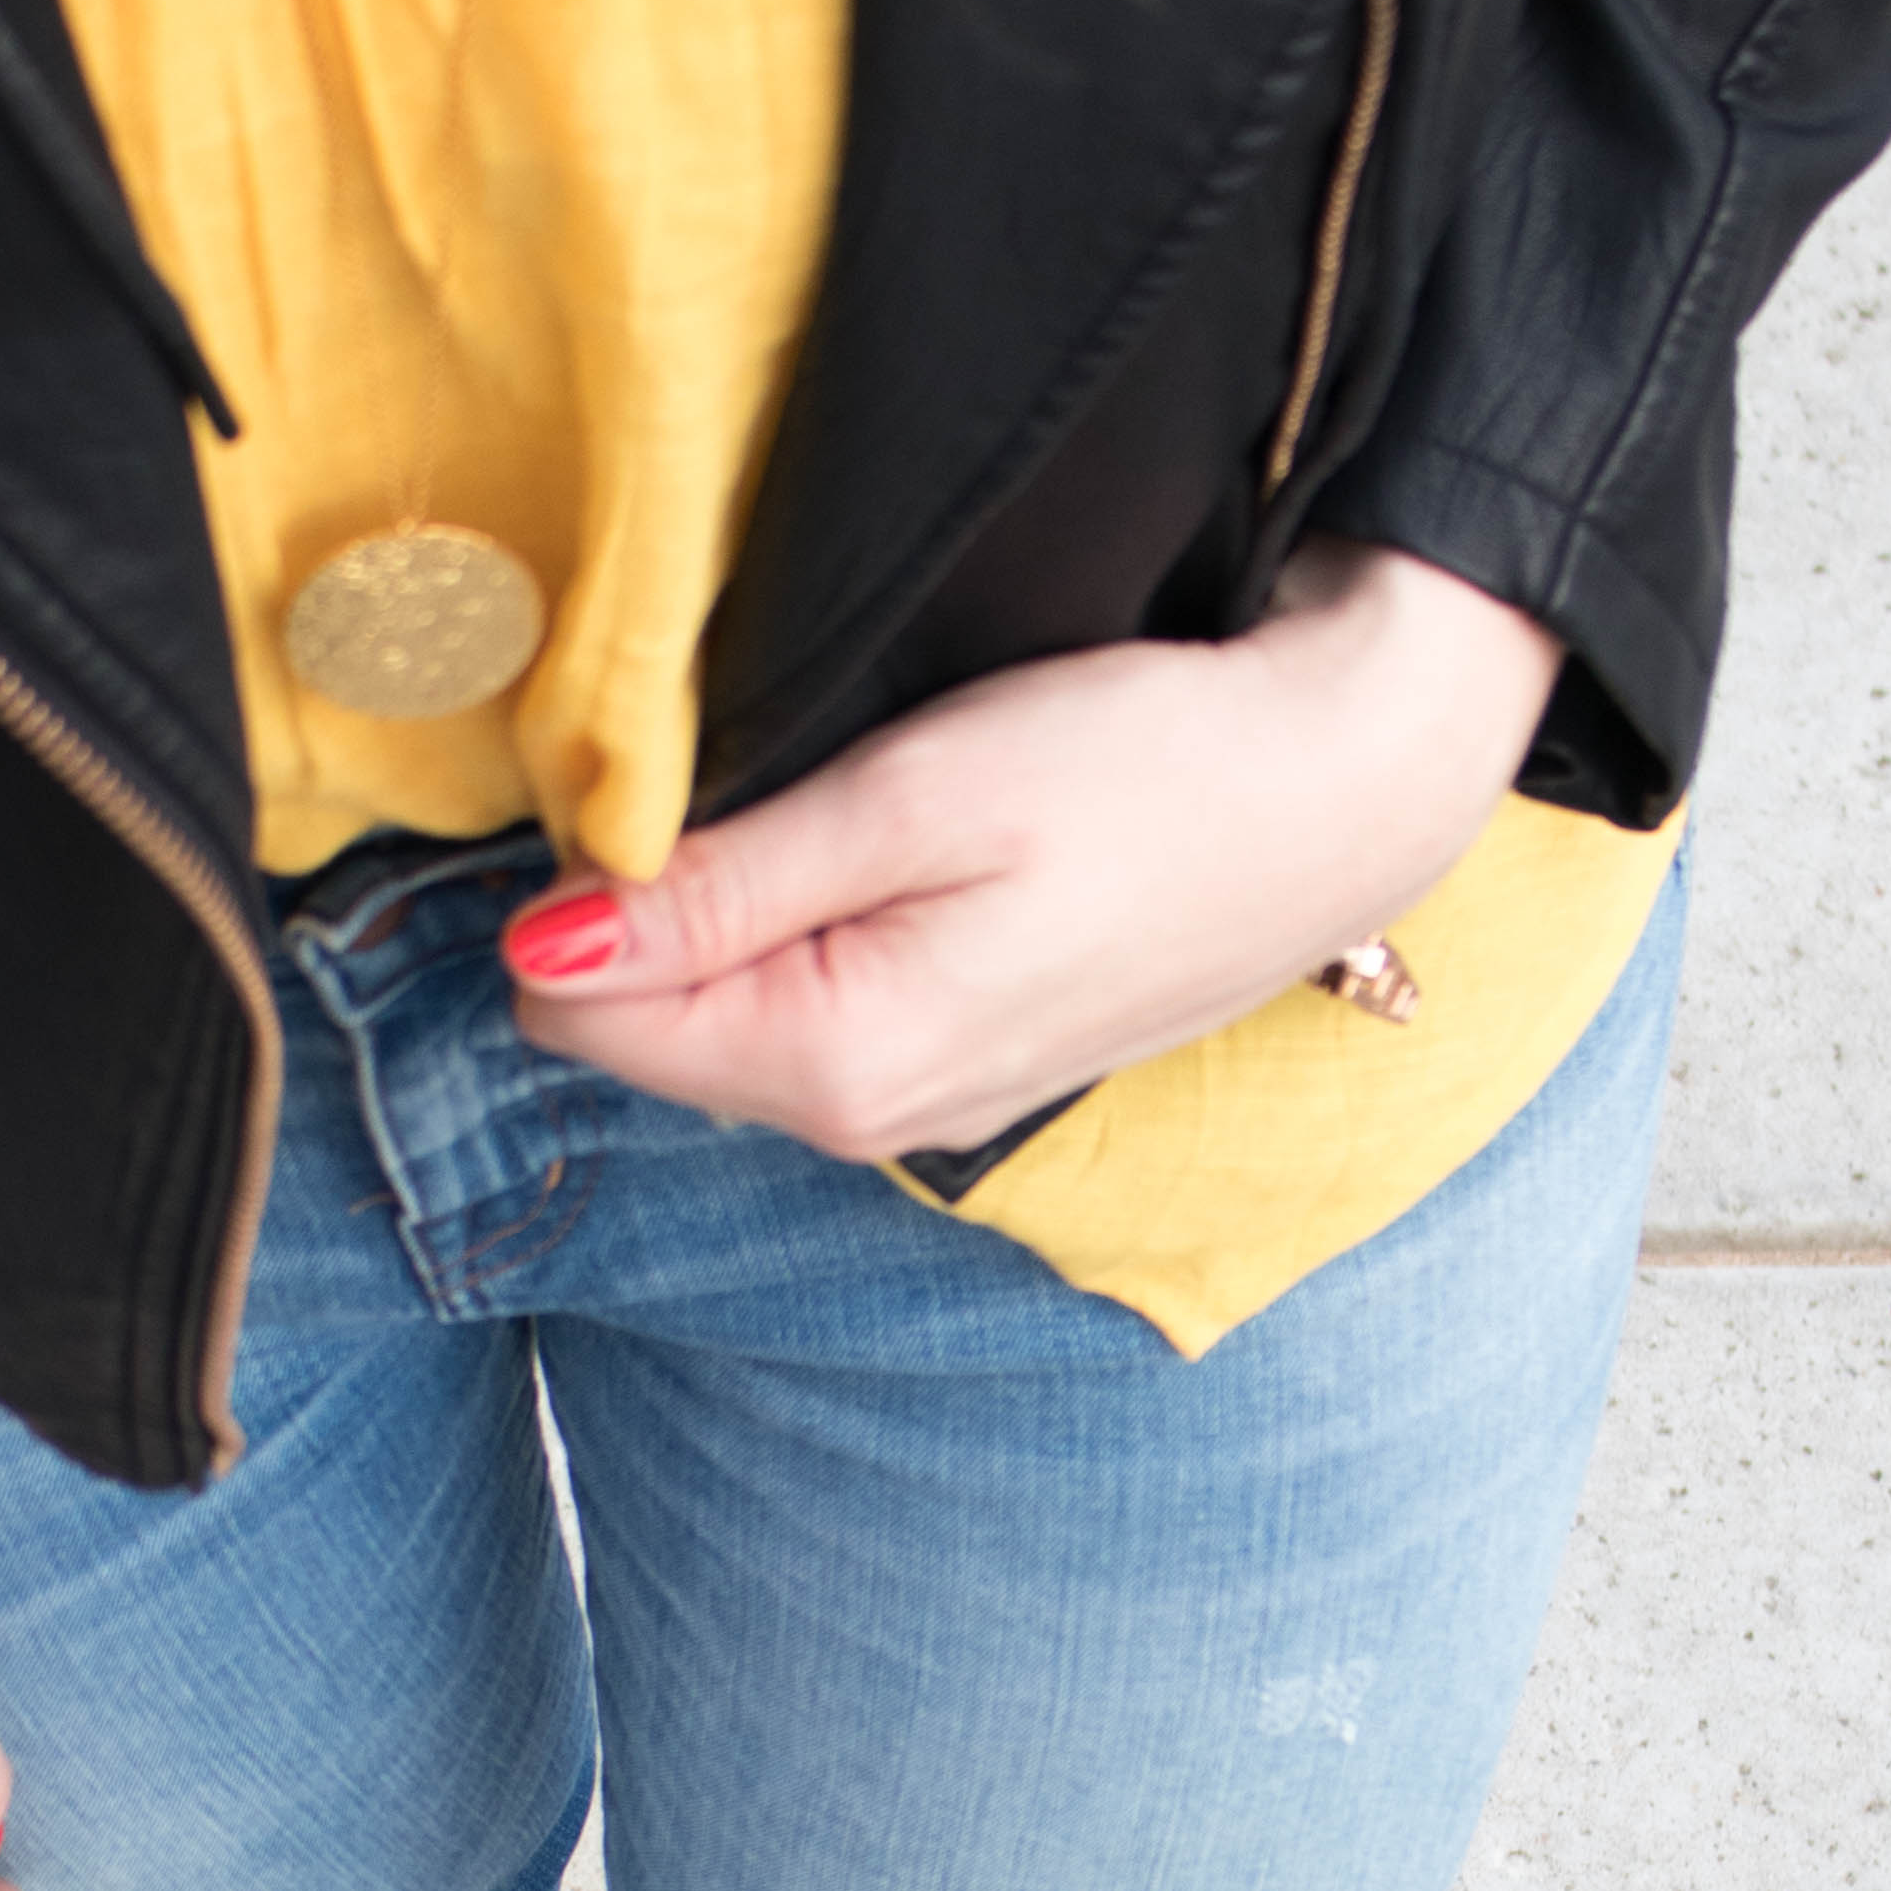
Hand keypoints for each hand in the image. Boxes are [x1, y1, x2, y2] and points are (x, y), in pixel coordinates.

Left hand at [502, 542, 1559, 1158]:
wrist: (1348, 792)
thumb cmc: (1149, 768)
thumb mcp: (914, 795)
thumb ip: (722, 884)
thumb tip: (542, 944)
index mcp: (835, 1064)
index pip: (572, 1010)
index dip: (576, 886)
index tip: (651, 782)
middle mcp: (862, 1122)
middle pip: (640, 1027)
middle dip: (647, 910)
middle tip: (749, 772)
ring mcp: (918, 1107)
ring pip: (724, 1020)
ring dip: (732, 915)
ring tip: (836, 804)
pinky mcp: (964, 1068)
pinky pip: (812, 1014)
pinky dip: (809, 933)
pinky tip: (889, 853)